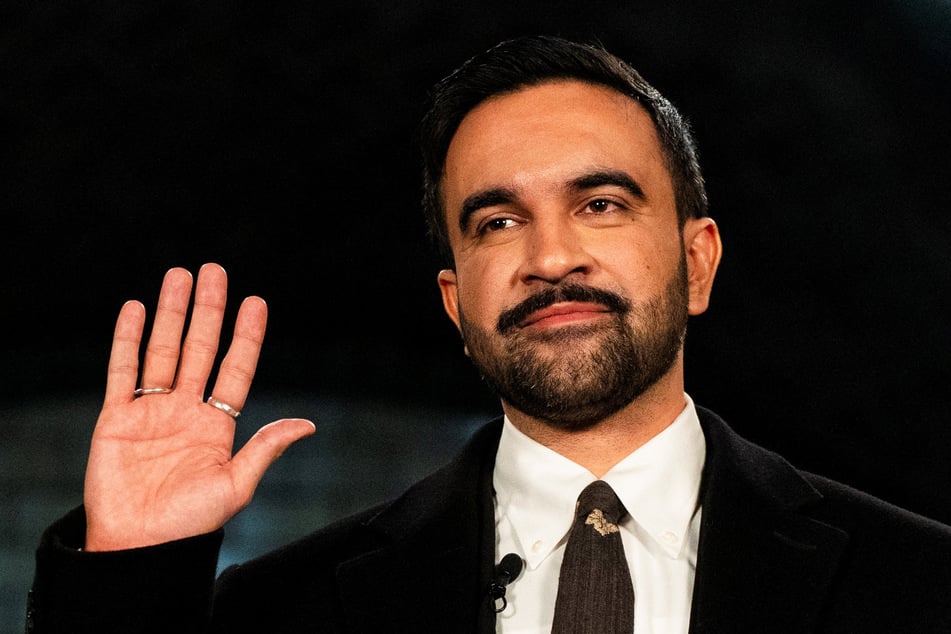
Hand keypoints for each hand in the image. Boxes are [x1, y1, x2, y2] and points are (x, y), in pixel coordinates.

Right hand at [83, 263, 314, 550]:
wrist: (137, 549)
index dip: (246, 336)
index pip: (235, 369)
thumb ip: (266, 449)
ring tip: (179, 275)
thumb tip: (308, 424)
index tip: (256, 302)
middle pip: (199, 349)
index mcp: (218, 426)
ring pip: (163, 351)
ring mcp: (151, 412)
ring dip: (171, 314)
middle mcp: (186, 412)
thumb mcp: (236, 486)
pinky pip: (121, 371)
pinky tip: (135, 309)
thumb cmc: (189, 527)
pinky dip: (126, 339)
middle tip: (214, 270)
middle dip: (207, 310)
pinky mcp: (115, 419)